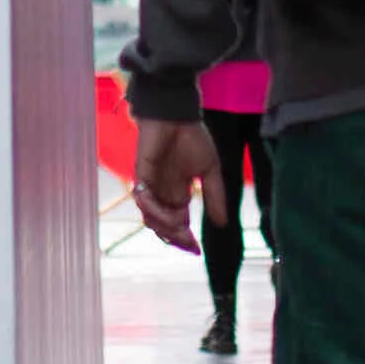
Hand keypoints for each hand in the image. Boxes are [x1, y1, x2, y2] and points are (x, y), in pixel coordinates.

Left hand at [129, 119, 213, 250]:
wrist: (179, 113)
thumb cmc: (193, 137)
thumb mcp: (210, 170)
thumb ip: (214, 196)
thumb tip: (222, 224)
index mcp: (178, 193)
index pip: (179, 223)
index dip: (185, 238)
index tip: (197, 250)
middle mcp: (163, 193)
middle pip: (164, 226)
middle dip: (176, 238)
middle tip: (190, 244)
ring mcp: (151, 185)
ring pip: (151, 218)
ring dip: (165, 227)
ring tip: (181, 230)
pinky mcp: (141, 175)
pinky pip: (143, 200)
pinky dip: (155, 210)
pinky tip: (168, 213)